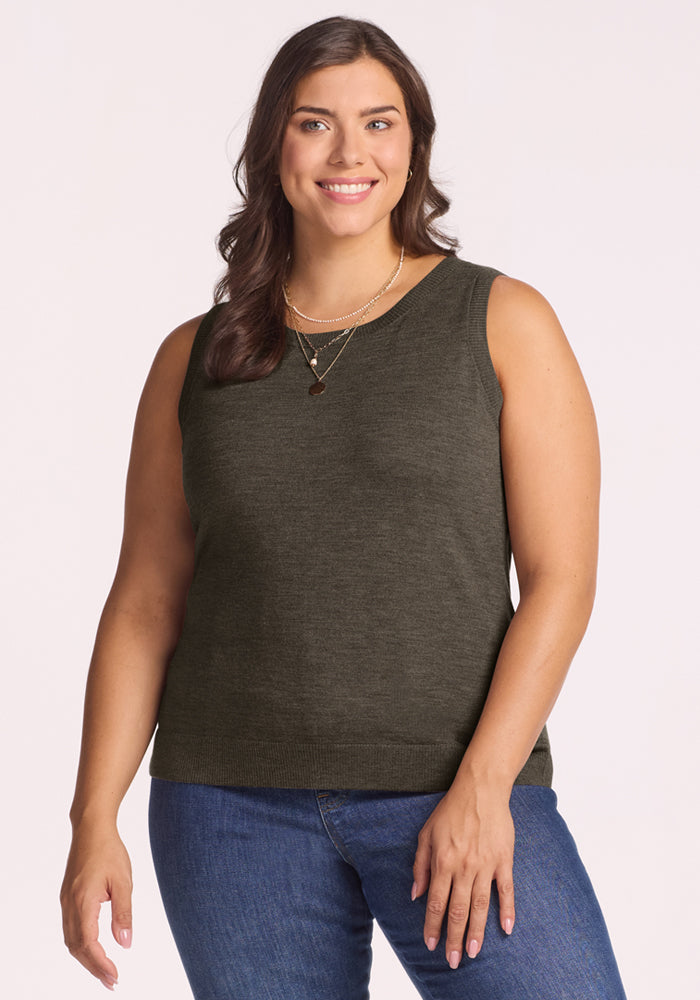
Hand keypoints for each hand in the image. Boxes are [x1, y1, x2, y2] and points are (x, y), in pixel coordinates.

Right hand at [60, 825, 132, 990]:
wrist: (91, 828)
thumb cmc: (109, 851)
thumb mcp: (123, 881)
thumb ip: (123, 913)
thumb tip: (125, 944)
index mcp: (83, 901)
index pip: (88, 944)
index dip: (100, 964)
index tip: (115, 976)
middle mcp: (70, 905)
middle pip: (77, 947)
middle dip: (93, 968)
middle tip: (112, 982)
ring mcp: (66, 901)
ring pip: (71, 940)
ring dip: (86, 958)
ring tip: (105, 971)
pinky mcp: (67, 897)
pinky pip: (70, 928)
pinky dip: (81, 945)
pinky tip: (94, 948)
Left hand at [411, 782, 514, 967]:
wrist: (481, 789)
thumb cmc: (450, 810)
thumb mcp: (426, 834)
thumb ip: (420, 865)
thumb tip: (416, 894)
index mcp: (443, 861)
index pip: (436, 902)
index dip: (433, 926)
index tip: (431, 944)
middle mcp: (464, 867)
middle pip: (458, 910)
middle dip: (453, 938)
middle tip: (452, 961)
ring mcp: (486, 865)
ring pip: (481, 905)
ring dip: (477, 931)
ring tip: (472, 953)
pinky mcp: (504, 860)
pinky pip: (507, 890)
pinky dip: (508, 909)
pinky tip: (506, 928)